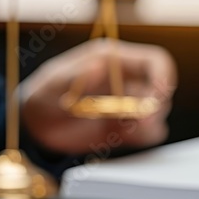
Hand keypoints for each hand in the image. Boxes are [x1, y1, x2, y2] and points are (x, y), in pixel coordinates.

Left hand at [20, 39, 175, 154]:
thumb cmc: (41, 96)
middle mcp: (124, 79)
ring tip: (123, 131)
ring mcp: (125, 104)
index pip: (155, 61)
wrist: (34, 125)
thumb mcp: (51, 85)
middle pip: (160, 90)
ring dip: (148, 125)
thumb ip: (73, 75)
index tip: (157, 99)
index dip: (163, 78)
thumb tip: (99, 66)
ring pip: (156, 113)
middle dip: (155, 108)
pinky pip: (146, 132)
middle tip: (138, 124)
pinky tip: (122, 137)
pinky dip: (142, 137)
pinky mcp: (123, 126)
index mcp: (112, 60)